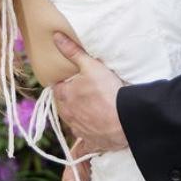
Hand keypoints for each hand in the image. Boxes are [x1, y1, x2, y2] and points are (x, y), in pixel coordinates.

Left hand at [52, 33, 128, 152]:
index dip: (65, 83)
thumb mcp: (90, 65)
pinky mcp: (91, 142)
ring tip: (91, 109)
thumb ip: (72, 51)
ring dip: (78, 116)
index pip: (58, 88)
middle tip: (84, 92)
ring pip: (73, 122)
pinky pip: (84, 144)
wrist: (124, 119)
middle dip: (71, 100)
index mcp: (65, 96)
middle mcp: (68, 115)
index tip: (74, 80)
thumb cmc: (106, 90)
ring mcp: (79, 130)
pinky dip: (86, 140)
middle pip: (64, 105)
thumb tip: (56, 36)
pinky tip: (91, 137)